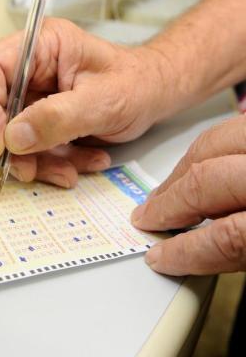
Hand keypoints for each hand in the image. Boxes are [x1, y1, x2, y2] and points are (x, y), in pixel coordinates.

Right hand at [0, 18, 170, 186]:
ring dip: (37, 162)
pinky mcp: (42, 121)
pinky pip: (33, 148)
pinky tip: (84, 163)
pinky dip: (53, 163)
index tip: (0, 147)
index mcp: (40, 46)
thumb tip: (13, 139)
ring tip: (70, 172)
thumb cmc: (136, 85)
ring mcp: (34, 97)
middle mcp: (29, 70)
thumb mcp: (103, 101)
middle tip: (30, 171)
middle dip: (13, 146)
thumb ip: (58, 117)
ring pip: (13, 136)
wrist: (152, 95)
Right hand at [132, 115, 245, 275]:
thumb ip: (240, 247)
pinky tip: (197, 166)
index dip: (186, 251)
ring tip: (165, 192)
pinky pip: (230, 128)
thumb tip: (196, 253)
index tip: (161, 256)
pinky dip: (205, 149)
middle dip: (169, 202)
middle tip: (148, 217)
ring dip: (180, 171)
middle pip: (207, 179)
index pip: (227, 236)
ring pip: (212, 143)